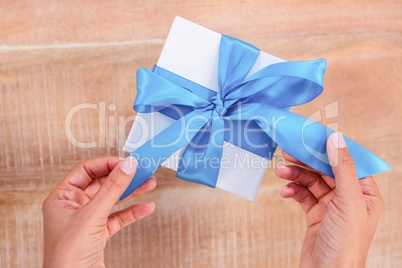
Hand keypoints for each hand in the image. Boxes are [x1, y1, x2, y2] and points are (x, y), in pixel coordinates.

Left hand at [42, 157, 156, 267]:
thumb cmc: (66, 257)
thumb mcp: (92, 215)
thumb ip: (112, 189)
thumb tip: (126, 167)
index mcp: (62, 198)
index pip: (85, 171)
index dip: (106, 164)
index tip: (125, 162)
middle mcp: (73, 207)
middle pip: (102, 184)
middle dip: (123, 178)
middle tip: (140, 170)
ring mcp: (87, 221)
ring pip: (112, 200)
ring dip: (131, 192)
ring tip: (148, 184)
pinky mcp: (98, 234)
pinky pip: (118, 218)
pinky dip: (132, 212)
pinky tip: (145, 207)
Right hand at [276, 132, 382, 267]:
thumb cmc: (345, 245)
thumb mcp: (348, 201)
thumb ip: (342, 169)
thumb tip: (337, 139)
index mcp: (365, 193)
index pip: (348, 161)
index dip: (330, 148)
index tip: (312, 136)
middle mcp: (349, 197)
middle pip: (326, 169)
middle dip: (307, 161)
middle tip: (288, 151)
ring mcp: (331, 206)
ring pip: (311, 181)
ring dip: (295, 175)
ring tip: (281, 172)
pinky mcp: (315, 214)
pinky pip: (302, 195)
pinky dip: (293, 191)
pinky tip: (285, 192)